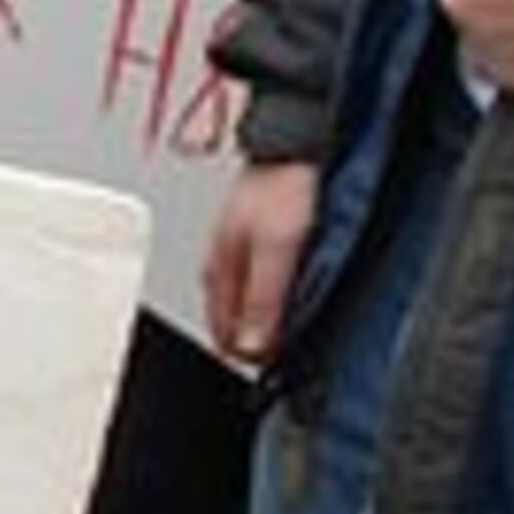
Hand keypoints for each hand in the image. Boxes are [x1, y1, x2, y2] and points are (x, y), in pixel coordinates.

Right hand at [204, 161, 320, 364]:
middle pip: (232, 322)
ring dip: (265, 320)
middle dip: (255, 341)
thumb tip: (251, 344)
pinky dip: (272, 299)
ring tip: (290, 328)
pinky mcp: (255, 243)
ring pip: (245, 304)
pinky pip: (258, 286)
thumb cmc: (282, 188)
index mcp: (218, 270)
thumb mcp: (276, 249)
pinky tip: (291, 297)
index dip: (251, 355)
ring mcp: (237, 253)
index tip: (276, 365)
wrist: (294, 147)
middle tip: (284, 354)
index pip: (223, 333)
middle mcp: (222, 265)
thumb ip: (263, 299)